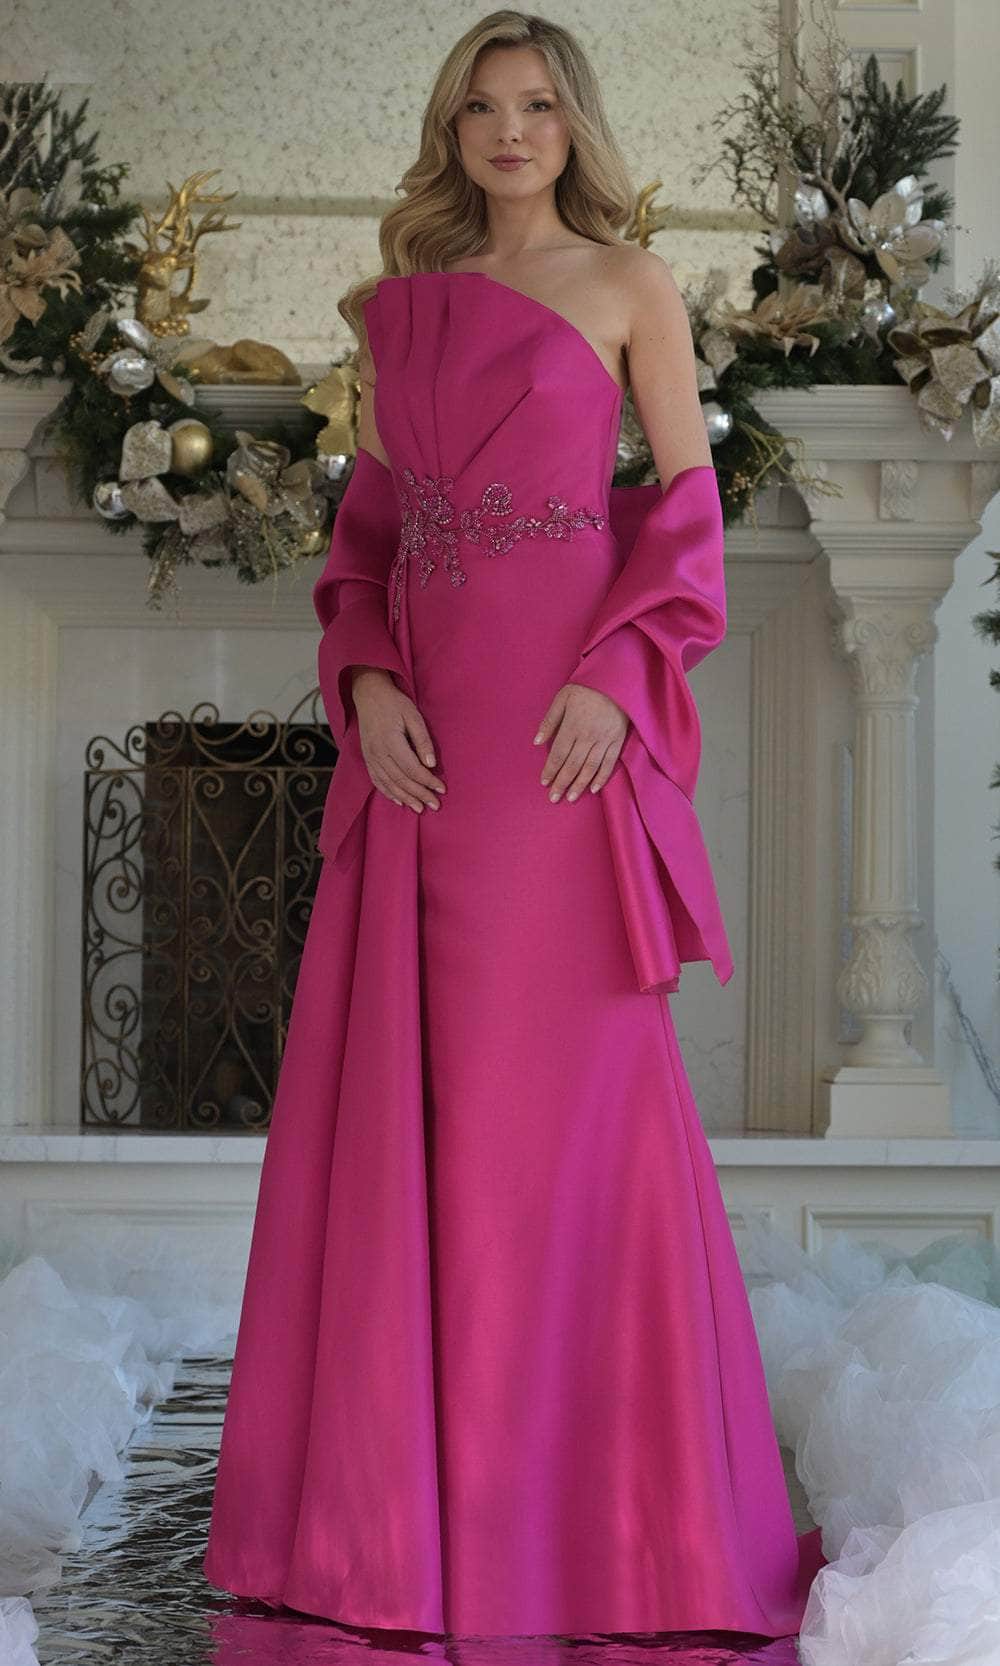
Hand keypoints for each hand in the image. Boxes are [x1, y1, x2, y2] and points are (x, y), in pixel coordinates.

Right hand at [351, 668, 445, 812]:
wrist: (369, 695)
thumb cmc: (395, 703)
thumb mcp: (413, 716)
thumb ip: (422, 741)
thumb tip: (431, 764)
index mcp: (391, 741)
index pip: (412, 769)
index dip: (428, 781)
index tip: (442, 788)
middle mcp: (378, 753)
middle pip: (401, 780)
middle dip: (420, 795)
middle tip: (435, 805)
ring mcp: (370, 757)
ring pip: (389, 784)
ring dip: (406, 798)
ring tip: (420, 809)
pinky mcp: (367, 758)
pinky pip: (377, 780)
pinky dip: (389, 793)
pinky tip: (399, 801)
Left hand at [533, 682, 628, 801]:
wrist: (616, 679)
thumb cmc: (586, 688)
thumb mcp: (562, 698)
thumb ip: (549, 721)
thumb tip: (537, 742)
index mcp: (572, 726)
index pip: (559, 754)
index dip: (551, 770)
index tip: (544, 782)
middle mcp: (588, 736)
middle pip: (572, 765)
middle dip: (562, 783)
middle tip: (553, 798)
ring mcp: (604, 740)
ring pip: (590, 768)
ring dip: (579, 785)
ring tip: (571, 797)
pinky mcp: (617, 741)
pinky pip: (609, 763)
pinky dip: (601, 777)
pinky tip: (593, 789)